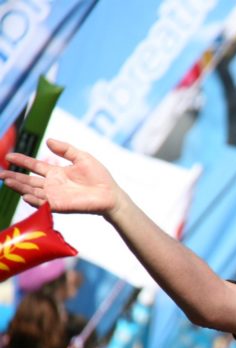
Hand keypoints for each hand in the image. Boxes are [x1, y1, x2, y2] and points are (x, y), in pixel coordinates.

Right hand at [0, 139, 126, 216]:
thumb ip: (65, 149)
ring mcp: (55, 195)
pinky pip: (44, 203)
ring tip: (7, 181)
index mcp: (56, 172)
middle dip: (14, 177)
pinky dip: (34, 200)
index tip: (8, 156)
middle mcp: (52, 184)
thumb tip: (48, 140)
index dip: (22, 160)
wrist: (111, 194)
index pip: (34, 166)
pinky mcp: (61, 205)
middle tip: (0, 173)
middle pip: (28, 180)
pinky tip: (24, 195)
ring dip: (19, 187)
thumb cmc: (99, 177)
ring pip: (32, 191)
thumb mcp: (81, 157)